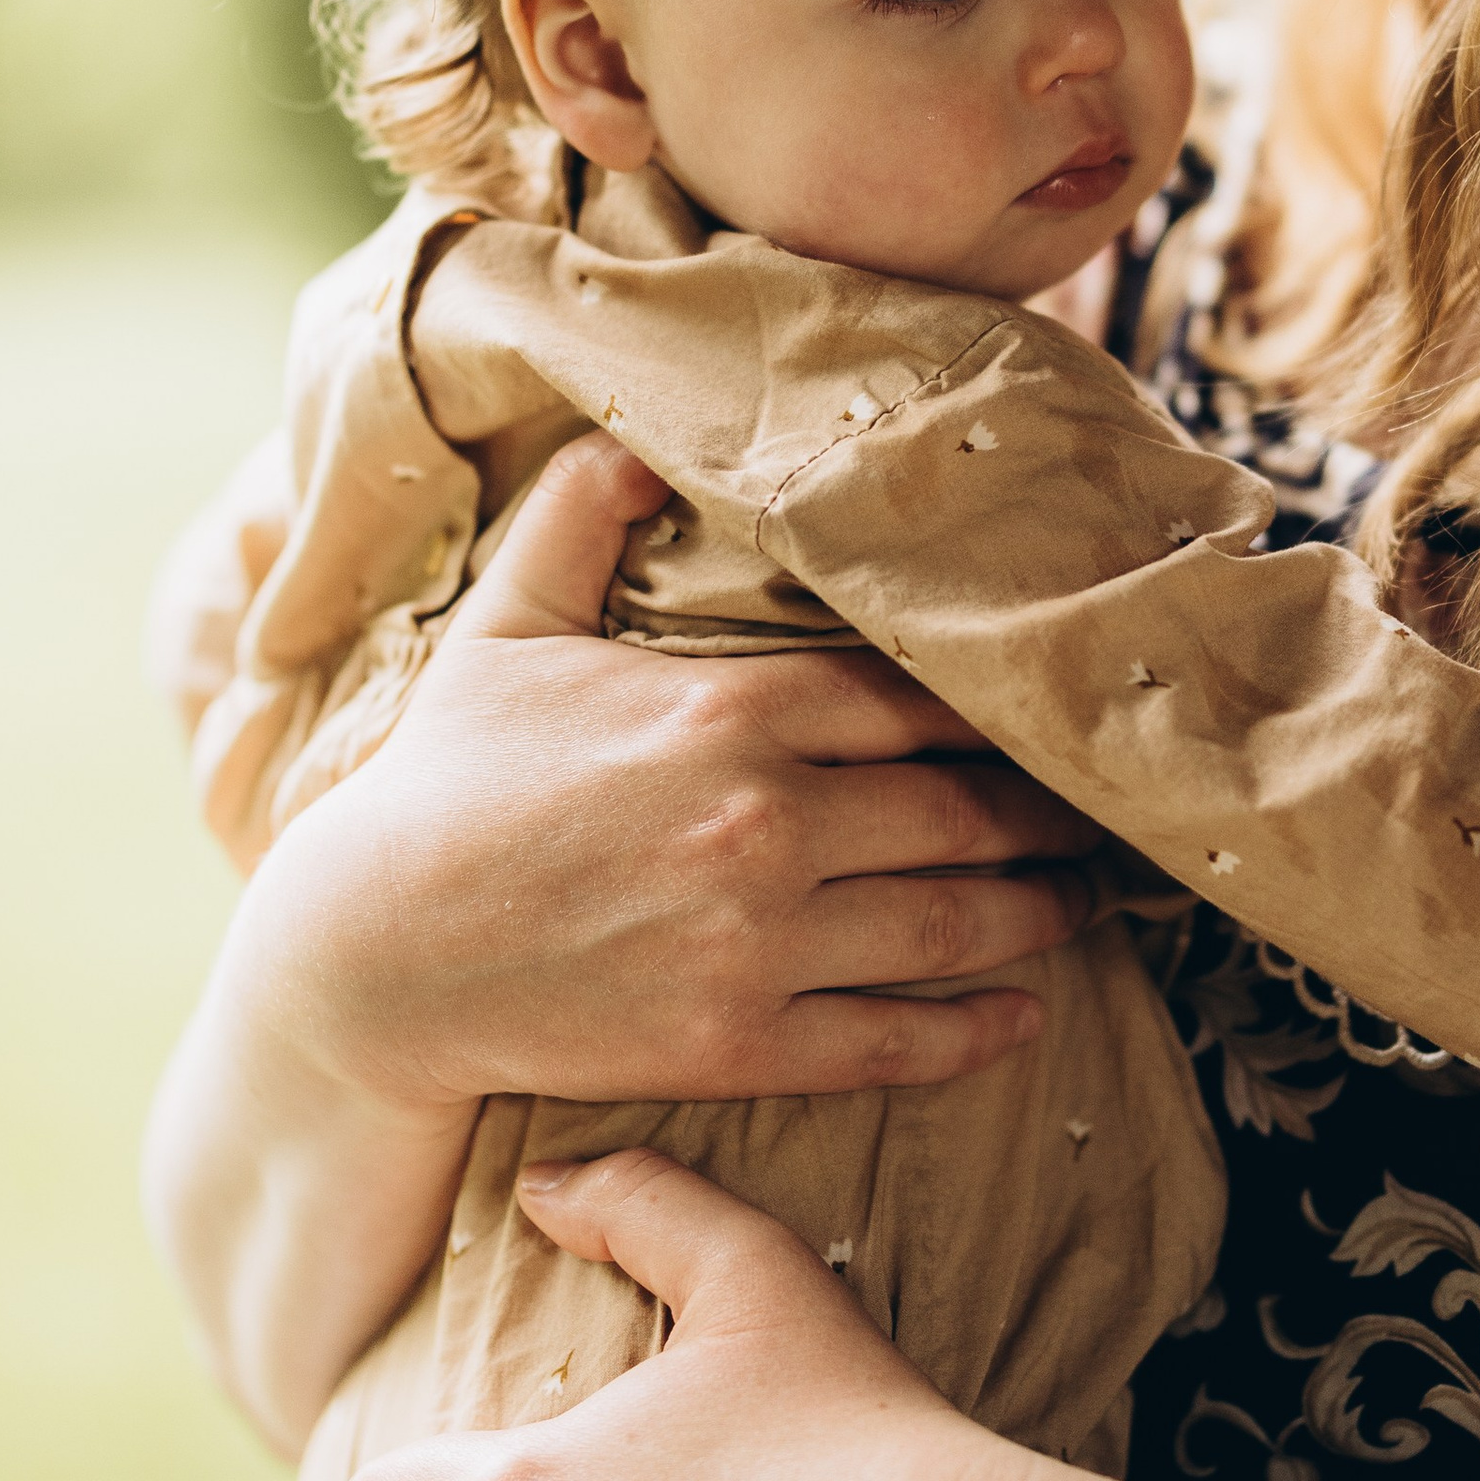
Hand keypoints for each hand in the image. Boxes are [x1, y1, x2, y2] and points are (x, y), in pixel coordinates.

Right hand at [241, 433, 1102, 1115]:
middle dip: (1049, 818)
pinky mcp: (737, 1038)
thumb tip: (633, 442)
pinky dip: (974, 1030)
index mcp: (728, 707)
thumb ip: (578, 519)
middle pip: (962, 812)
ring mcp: (758, 937)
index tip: (1055, 720)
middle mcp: (765, 817)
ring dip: (1040, 916)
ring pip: (951, 923)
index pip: (915, 702)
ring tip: (1087, 905)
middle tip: (1111, 820)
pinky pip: (891, 1037)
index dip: (998, 715)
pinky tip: (1025, 1017)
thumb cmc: (438, 787)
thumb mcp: (503, 629)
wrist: (369, 958)